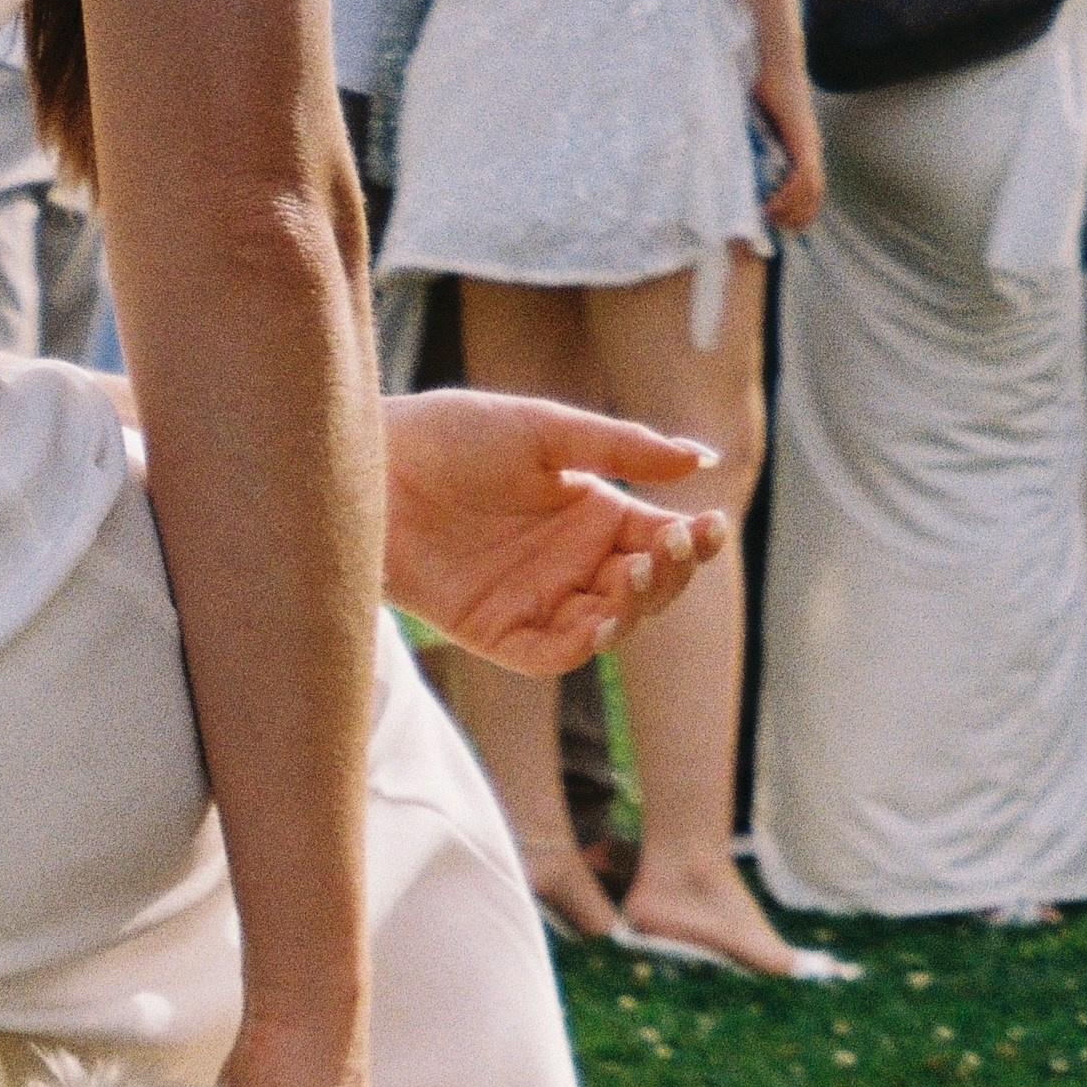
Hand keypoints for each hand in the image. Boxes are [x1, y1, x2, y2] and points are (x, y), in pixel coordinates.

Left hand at [382, 388, 728, 676]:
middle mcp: (570, 563)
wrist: (375, 465)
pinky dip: (584, 645)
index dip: (693, 540)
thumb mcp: (547, 431)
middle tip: (675, 546)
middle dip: (670, 573)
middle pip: (644, 588)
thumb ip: (621, 448)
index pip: (660, 539)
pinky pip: (552, 655)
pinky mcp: (496, 633)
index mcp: (591, 514)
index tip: (711, 525)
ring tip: (638, 571)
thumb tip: (703, 459)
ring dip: (636, 607)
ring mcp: (535, 601)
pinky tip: (603, 619)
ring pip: (608, 625)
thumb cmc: (453, 435)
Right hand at [752, 57, 824, 233]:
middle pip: (814, 196)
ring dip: (792, 211)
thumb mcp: (758, 125)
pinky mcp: (804, 140)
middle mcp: (811, 148)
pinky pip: (803, 178)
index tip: (777, 221)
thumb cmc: (764, 87)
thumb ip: (755, 145)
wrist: (776, 63)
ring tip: (770, 220)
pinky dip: (789, 196)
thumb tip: (736, 166)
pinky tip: (771, 206)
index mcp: (803, 147)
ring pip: (811, 191)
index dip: (798, 210)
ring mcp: (809, 144)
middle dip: (797, 217)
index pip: (810, 189)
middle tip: (775, 228)